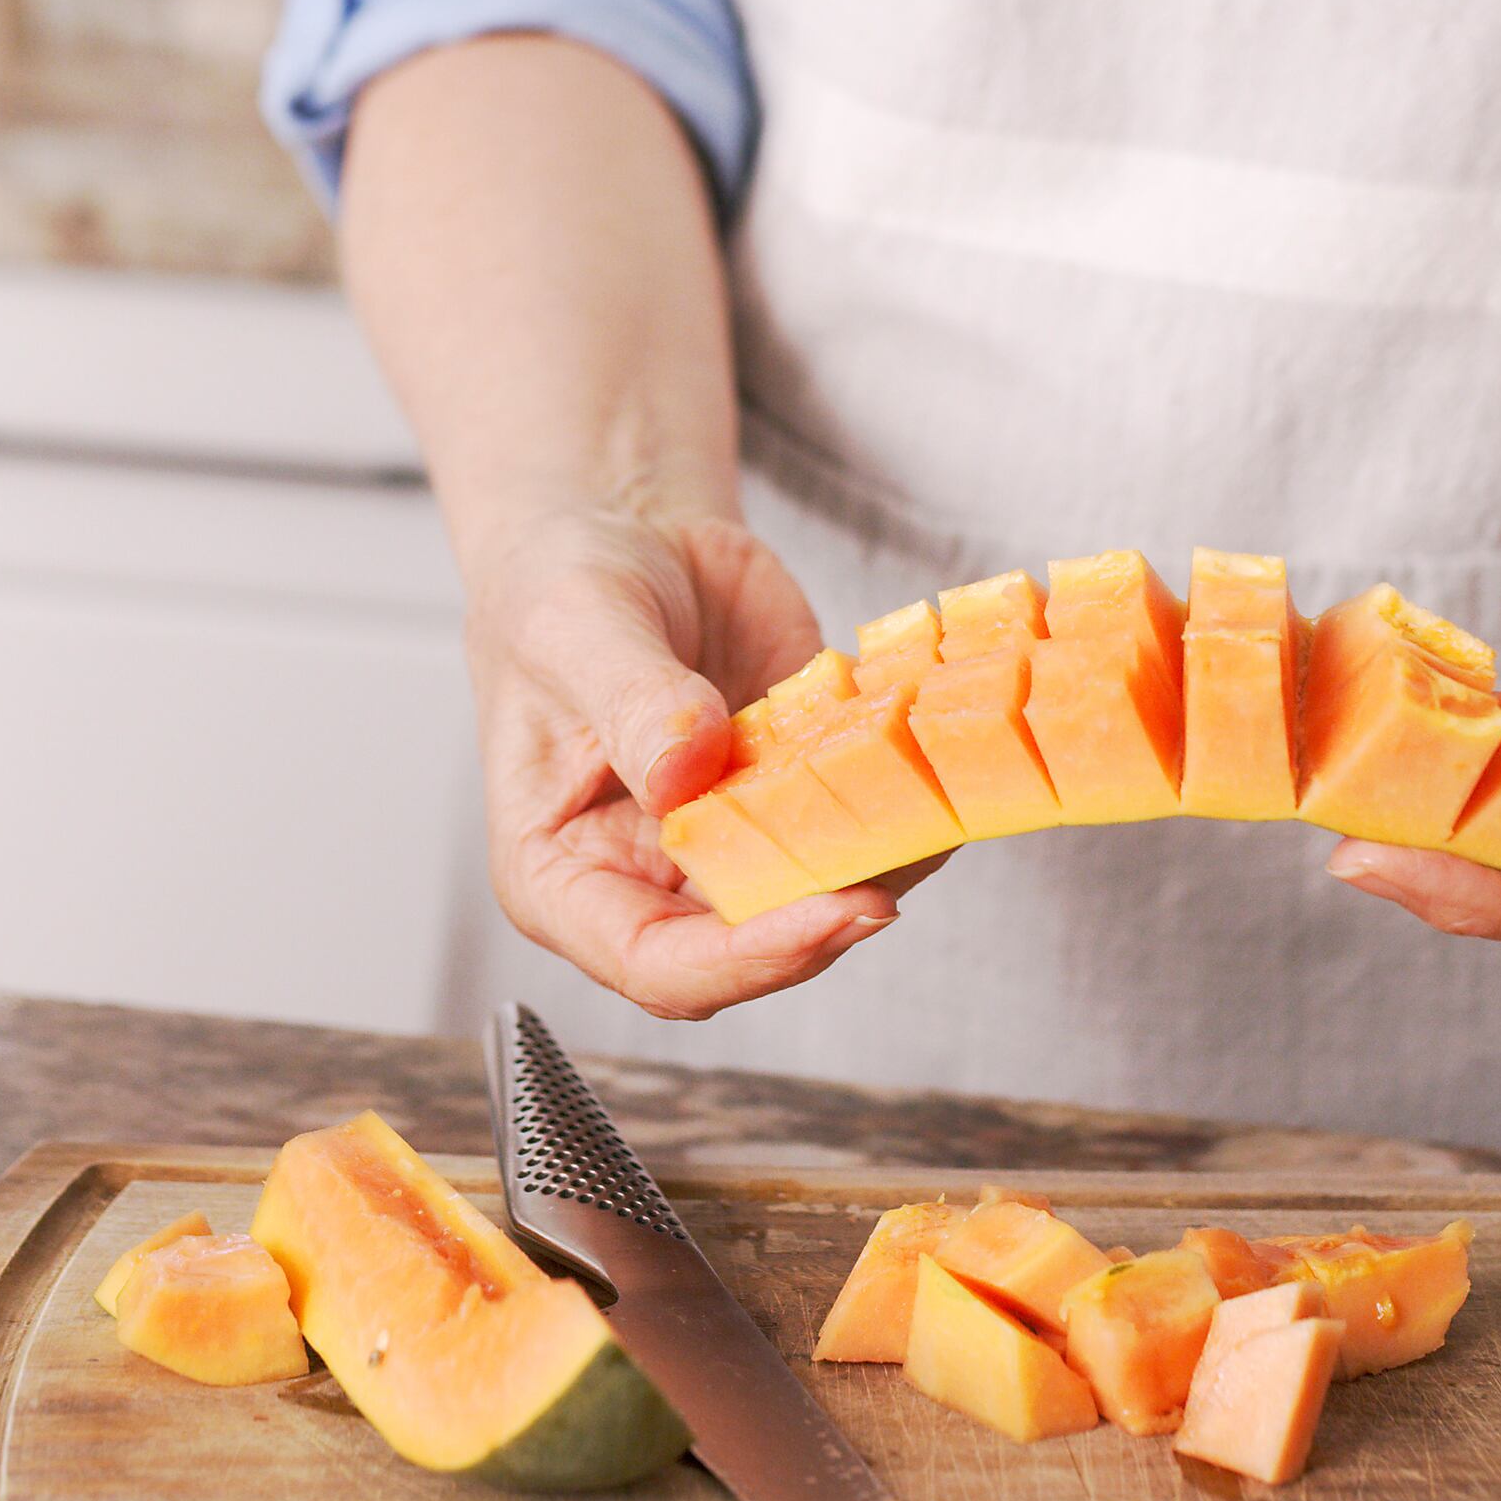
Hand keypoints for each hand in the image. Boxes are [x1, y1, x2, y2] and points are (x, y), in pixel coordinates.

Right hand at [459, 504, 902, 1020]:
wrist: (625, 536)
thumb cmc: (560, 588)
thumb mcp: (576, 628)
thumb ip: (632, 701)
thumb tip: (688, 774)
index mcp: (564, 878)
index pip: (657, 964)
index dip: (749, 959)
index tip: (834, 911)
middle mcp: (649, 882)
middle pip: (752, 949)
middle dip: (837, 914)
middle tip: (911, 849)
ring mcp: (728, 847)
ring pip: (818, 895)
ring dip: (886, 860)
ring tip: (940, 798)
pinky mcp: (792, 798)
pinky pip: (855, 825)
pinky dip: (904, 802)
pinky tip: (939, 756)